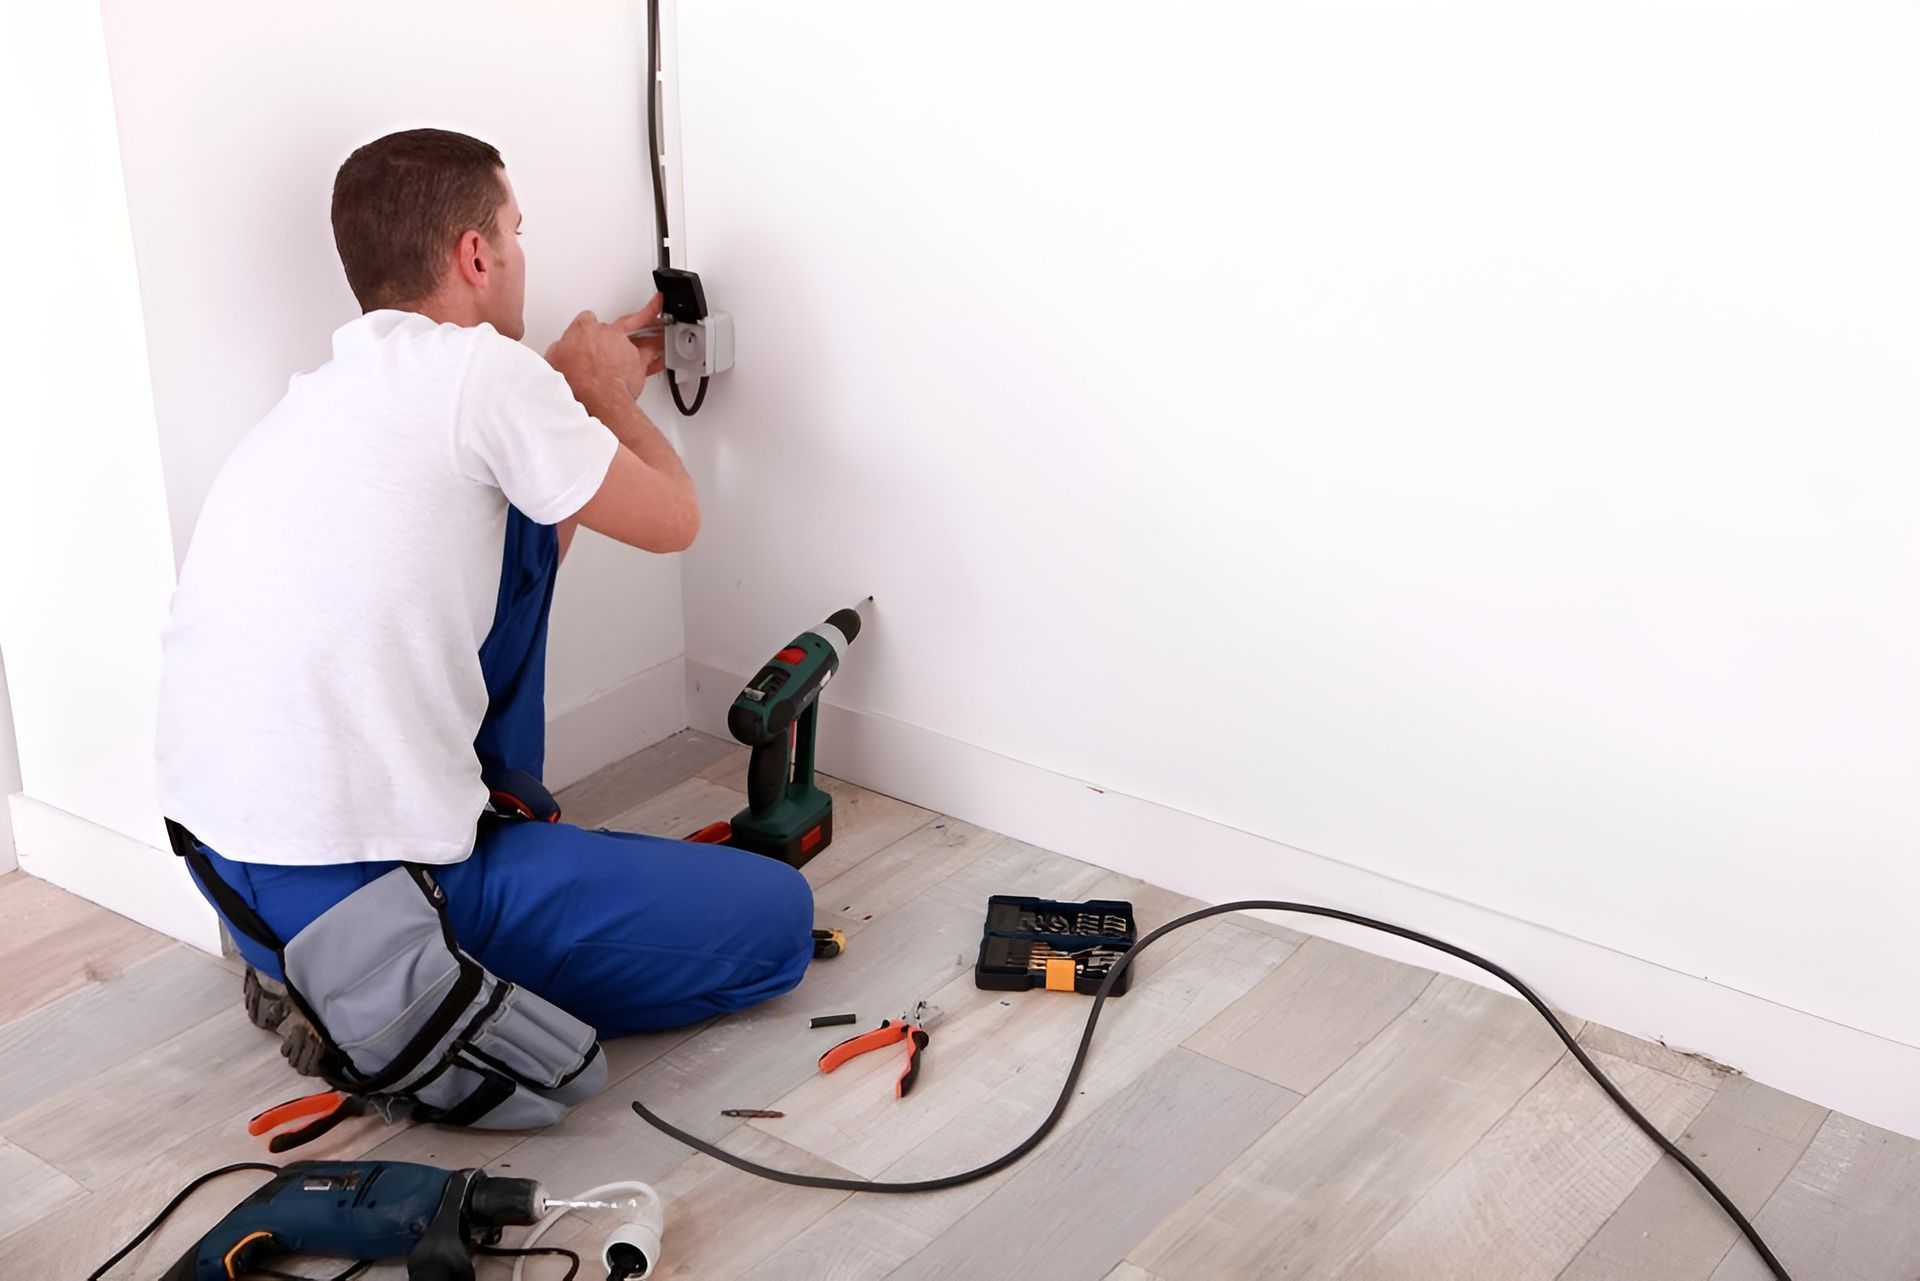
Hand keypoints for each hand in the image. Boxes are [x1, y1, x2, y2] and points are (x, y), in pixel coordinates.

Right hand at [544, 296, 665, 404]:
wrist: (596, 397)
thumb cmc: (576, 381)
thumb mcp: (553, 360)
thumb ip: (560, 350)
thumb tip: (560, 352)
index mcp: (585, 328)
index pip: (587, 319)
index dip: (587, 328)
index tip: (587, 336)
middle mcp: (608, 334)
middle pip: (621, 321)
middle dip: (629, 319)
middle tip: (643, 311)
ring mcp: (625, 347)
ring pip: (641, 336)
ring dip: (652, 331)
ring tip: (661, 326)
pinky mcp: (638, 362)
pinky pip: (651, 357)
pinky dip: (657, 357)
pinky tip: (662, 355)